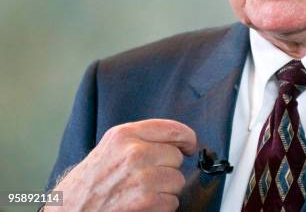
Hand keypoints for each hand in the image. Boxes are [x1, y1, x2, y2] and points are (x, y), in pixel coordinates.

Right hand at [51, 119, 196, 210]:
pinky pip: (172, 202)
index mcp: (124, 135)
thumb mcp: (109, 149)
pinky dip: (162, 208)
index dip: (186, 138)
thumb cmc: (87, 184)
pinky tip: (142, 206)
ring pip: (177, 181)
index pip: (172, 129)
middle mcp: (133, 153)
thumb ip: (139, 139)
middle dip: (167, 169)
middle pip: (177, 157)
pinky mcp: (145, 201)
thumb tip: (175, 140)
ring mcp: (140, 177)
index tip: (189, 145)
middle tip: (147, 178)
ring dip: (165, 190)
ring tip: (142, 193)